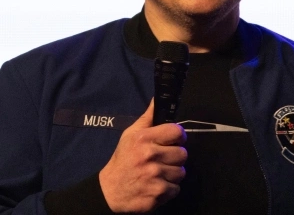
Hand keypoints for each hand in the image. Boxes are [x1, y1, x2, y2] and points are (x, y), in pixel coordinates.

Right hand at [99, 98, 186, 212]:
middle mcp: (150, 156)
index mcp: (144, 139)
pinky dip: (169, 189)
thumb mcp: (130, 135)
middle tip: (164, 159)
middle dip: (175, 157)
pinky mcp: (159, 193)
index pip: (177, 132)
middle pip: (183, 153)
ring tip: (159, 173)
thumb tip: (157, 99)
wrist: (110, 189)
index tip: (174, 141)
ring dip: (172, 173)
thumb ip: (147, 118)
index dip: (178, 136)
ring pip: (181, 172)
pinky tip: (157, 185)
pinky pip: (176, 188)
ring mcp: (155, 175)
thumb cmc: (123, 159)